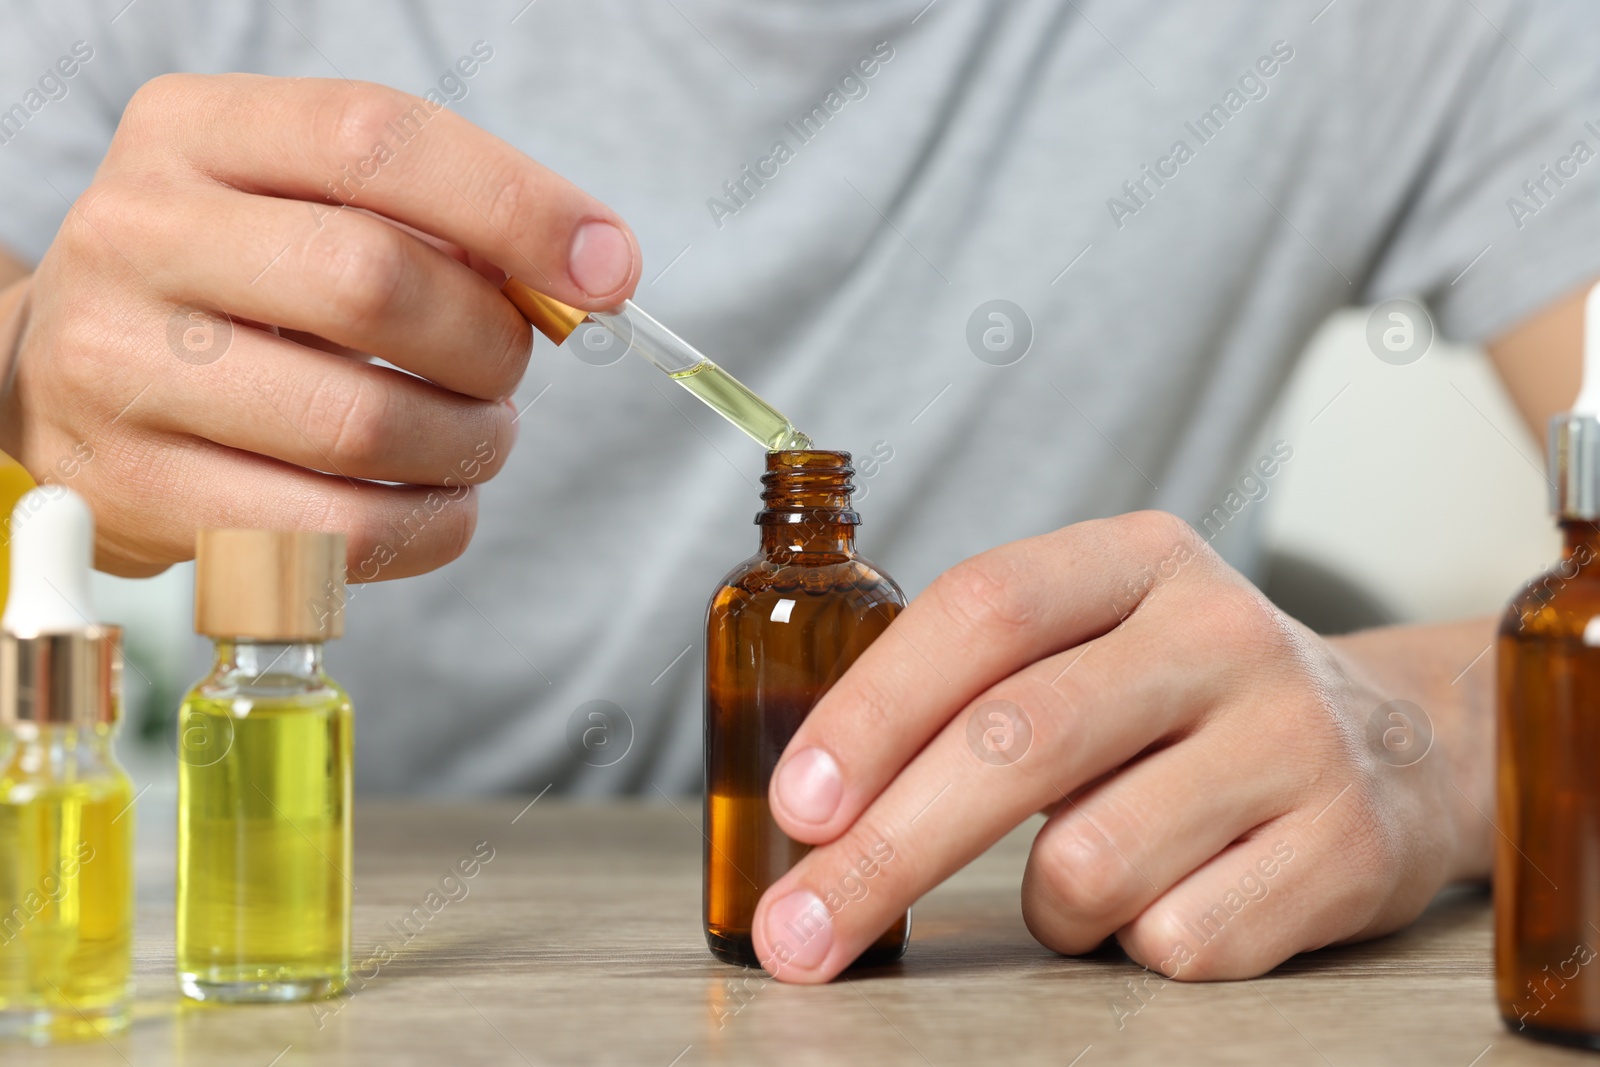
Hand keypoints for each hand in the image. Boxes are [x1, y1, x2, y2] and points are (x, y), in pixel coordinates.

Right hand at [0, 74, 638, 577]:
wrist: (66, 372)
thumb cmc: (235, 282)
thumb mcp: (305, 201)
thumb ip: (435, 214)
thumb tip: (593, 267)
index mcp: (195, 133)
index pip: (375, 142)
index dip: (516, 207)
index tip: (609, 269)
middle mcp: (140, 238)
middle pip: (374, 284)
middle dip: (488, 343)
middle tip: (505, 368)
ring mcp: (121, 371)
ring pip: (362, 426)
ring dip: (467, 444)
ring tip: (473, 434)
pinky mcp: (143, 495)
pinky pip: (335, 532)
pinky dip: (429, 527)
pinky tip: (437, 501)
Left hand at [752, 511, 1486, 982]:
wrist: (1404, 744)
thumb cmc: (1190, 701)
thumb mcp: (1100, 638)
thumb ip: (977, 682)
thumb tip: (816, 801)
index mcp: (1137, 559)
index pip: (981, 609)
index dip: (872, 710)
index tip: (796, 807)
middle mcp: (1220, 632)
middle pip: (1018, 740)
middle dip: (886, 853)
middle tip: (801, 934)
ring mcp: (1293, 739)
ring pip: (1090, 863)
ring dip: (1049, 906)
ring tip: (1086, 878)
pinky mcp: (1345, 850)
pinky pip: (1179, 941)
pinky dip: (1139, 946)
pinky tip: (1178, 898)